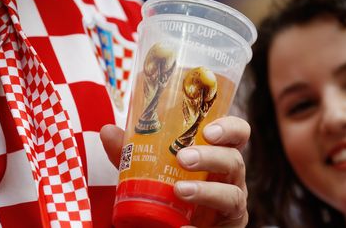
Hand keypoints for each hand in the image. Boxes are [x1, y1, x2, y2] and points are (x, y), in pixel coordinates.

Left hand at [100, 116, 249, 227]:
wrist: (170, 226)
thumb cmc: (168, 192)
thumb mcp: (148, 172)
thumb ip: (131, 154)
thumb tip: (108, 131)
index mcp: (216, 156)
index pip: (237, 135)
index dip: (230, 128)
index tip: (208, 130)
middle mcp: (229, 178)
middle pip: (234, 160)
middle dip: (211, 156)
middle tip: (183, 158)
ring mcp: (231, 204)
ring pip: (232, 194)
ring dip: (207, 190)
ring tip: (180, 190)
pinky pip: (224, 227)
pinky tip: (183, 227)